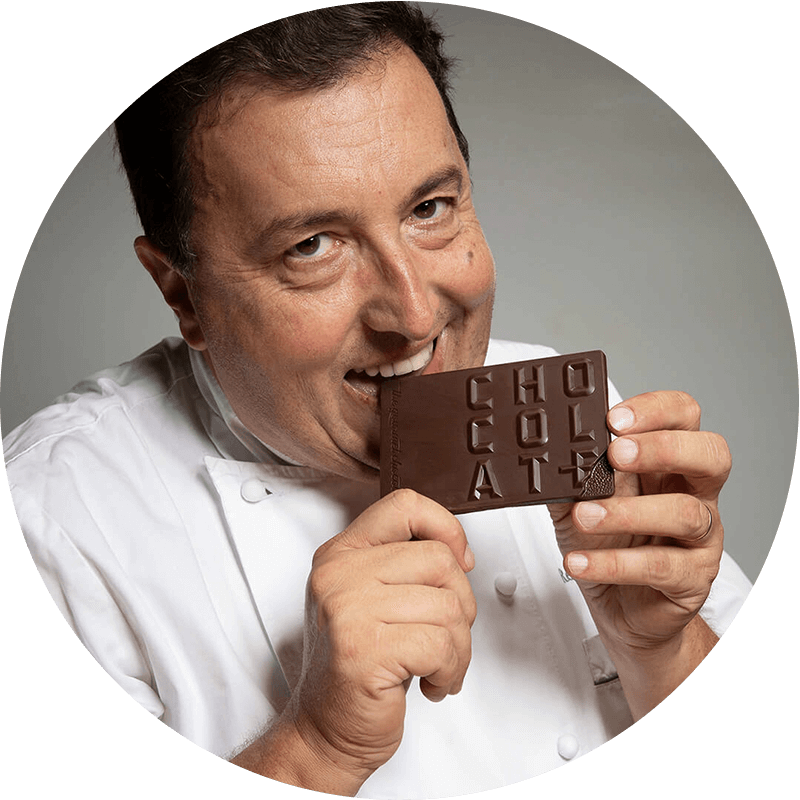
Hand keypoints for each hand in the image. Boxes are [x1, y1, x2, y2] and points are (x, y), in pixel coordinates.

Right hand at [284, 489, 475, 789]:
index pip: (405, 505)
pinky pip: (441, 645)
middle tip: (445, 636)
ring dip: (458, 648)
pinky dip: (450, 671)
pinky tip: (430, 683)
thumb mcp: (370, 600)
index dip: (446, 527)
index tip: (460, 558)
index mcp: (341, 554)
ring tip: (436, 666)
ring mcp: (348, 608)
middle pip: (440, 560)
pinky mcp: (363, 648)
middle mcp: (340, 574)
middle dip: (461, 605)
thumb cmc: (356, 669)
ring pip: (448, 607)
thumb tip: (459, 551)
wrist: (325, 732)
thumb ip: (401, 565)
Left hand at [549, 391, 729, 668]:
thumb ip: (569, 473)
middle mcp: (693, 493)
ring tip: (584, 516)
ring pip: (685, 513)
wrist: (619, 607)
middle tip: (617, 454)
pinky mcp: (691, 580)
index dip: (655, 410)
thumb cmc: (606, 544)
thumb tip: (543, 451)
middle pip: (711, 454)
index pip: (683, 417)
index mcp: (668, 462)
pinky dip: (613, 564)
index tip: (613, 419)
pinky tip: (580, 562)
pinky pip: (659, 568)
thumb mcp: (578, 499)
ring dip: (628, 512)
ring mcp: (700, 538)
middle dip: (663, 448)